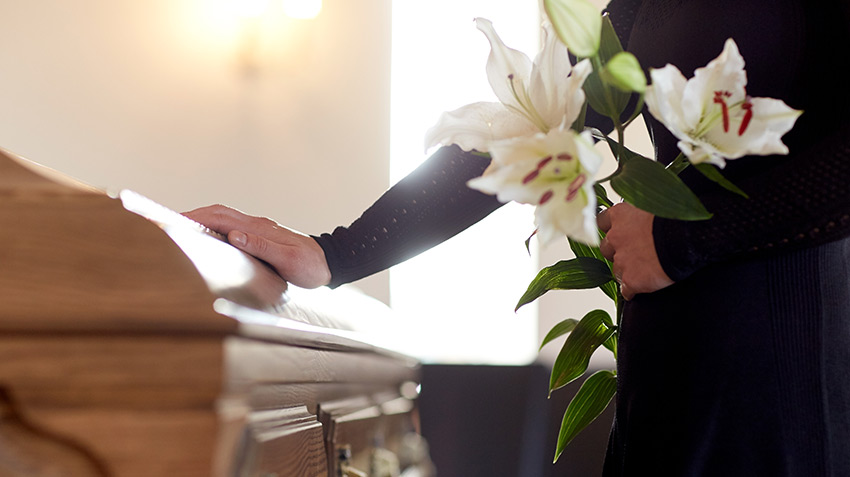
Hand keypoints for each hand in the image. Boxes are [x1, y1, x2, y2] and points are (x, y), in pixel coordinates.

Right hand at [183, 205, 331, 287]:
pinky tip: (207, 239)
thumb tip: (234, 235)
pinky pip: (232, 228)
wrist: (330, 264)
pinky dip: (214, 229)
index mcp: (259, 228)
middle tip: (168, 222)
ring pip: (224, 219)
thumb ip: (262, 247)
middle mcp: (256, 225)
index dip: (196, 217)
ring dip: (202, 221)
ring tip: (181, 229)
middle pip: (218, 213)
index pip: (220, 217)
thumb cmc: (311, 266)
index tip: (174, 220)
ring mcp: (259, 230)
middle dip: (193, 216)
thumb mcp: (288, 260)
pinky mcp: (261, 237)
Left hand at [596, 203, 672, 299]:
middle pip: (606, 248)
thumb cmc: (676, 217)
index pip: (602, 221)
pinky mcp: (631, 280)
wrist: (687, 237)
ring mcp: (621, 260)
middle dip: (617, 251)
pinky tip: (641, 289)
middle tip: (635, 253)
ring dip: (626, 271)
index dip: (611, 229)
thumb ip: (640, 211)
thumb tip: (643, 215)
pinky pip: (626, 290)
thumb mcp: (653, 204)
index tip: (618, 232)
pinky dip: (632, 290)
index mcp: (620, 215)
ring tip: (643, 271)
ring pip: (616, 270)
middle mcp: (616, 237)